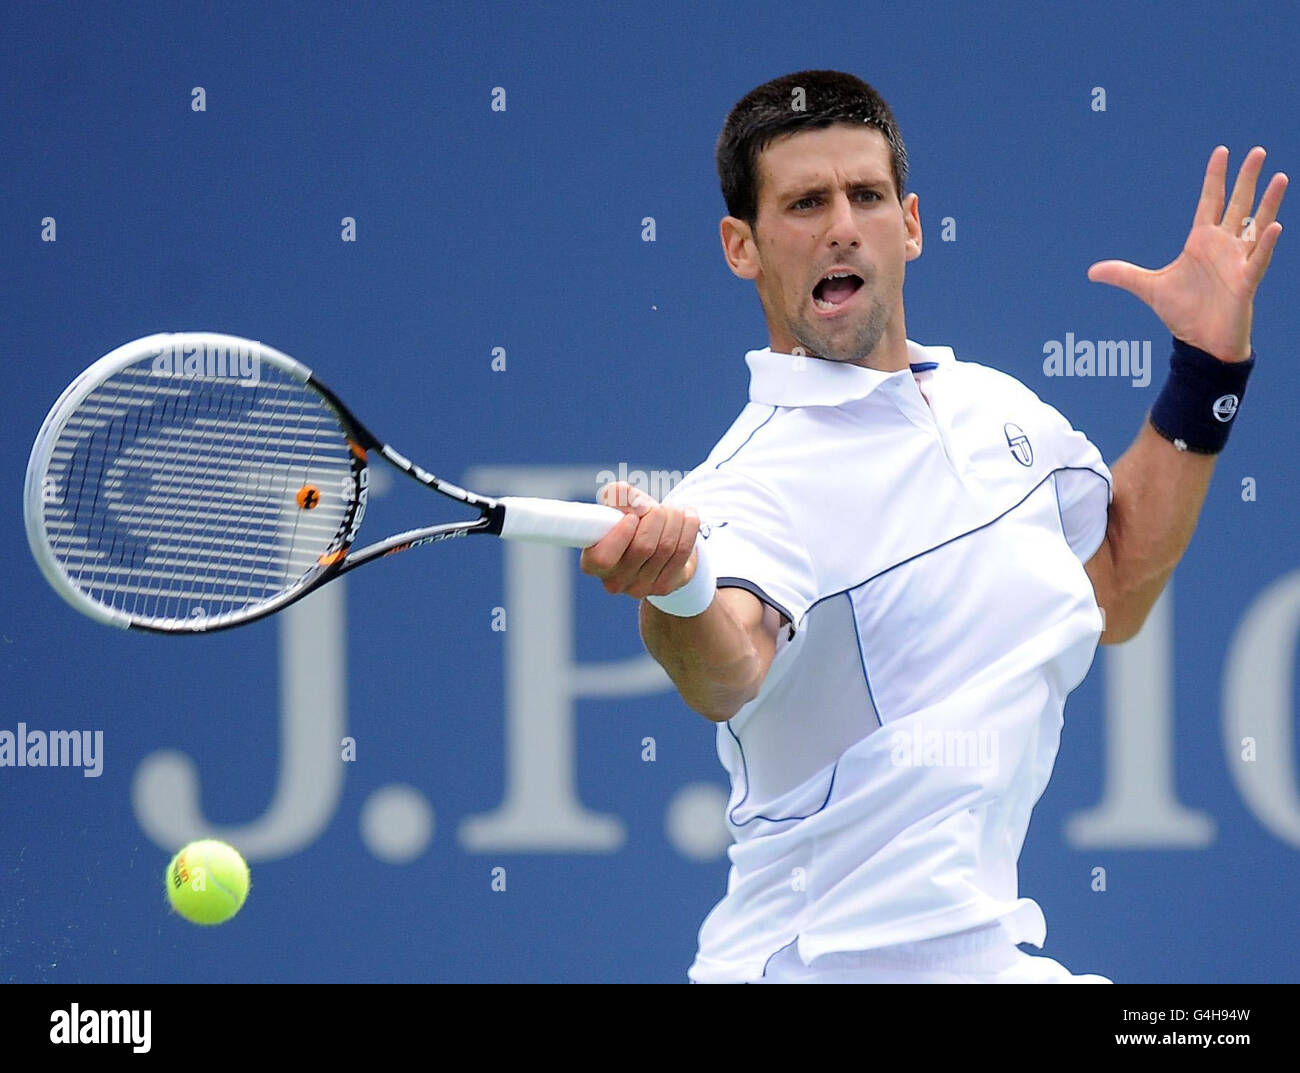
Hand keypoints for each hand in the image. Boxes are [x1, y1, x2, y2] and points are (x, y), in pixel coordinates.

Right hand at [579, 481, 699, 598]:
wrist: (656, 546)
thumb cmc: (631, 523)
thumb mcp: (619, 505)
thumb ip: (618, 495)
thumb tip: (632, 499)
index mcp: (593, 563)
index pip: (603, 557)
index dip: (620, 534)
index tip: (632, 516)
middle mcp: (614, 581)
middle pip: (643, 547)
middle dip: (655, 516)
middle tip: (656, 507)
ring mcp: (640, 588)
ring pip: (666, 547)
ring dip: (674, 518)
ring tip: (673, 509)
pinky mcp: (664, 587)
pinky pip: (682, 551)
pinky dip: (689, 527)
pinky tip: (688, 516)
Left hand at [1087, 146, 1286, 361]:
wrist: (1201, 342)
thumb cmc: (1182, 312)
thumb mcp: (1149, 288)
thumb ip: (1123, 275)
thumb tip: (1091, 271)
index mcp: (1201, 242)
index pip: (1210, 201)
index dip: (1215, 177)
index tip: (1222, 151)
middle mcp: (1223, 246)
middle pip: (1238, 204)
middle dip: (1247, 179)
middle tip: (1257, 151)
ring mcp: (1237, 261)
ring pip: (1256, 225)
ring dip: (1269, 202)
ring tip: (1280, 177)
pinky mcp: (1246, 282)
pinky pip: (1258, 259)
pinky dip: (1265, 243)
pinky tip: (1273, 225)